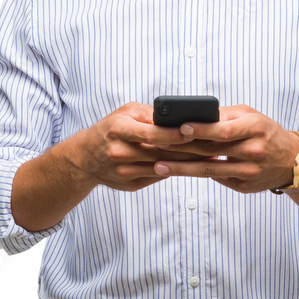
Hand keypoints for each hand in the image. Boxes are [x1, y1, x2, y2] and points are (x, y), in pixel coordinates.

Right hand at [70, 102, 216, 191]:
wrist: (84, 158)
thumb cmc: (110, 129)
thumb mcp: (125, 113)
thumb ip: (150, 115)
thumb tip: (179, 117)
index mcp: (119, 130)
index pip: (153, 133)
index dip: (175, 134)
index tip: (196, 131)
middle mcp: (121, 152)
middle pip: (162, 153)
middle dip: (189, 149)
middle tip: (214, 144)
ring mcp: (125, 171)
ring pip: (163, 167)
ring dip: (188, 162)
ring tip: (210, 155)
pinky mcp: (130, 185)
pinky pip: (158, 177)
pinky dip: (176, 170)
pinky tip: (193, 166)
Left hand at [152, 104, 298, 193]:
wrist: (291, 161)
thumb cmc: (266, 132)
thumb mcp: (251, 116)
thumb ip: (225, 116)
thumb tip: (194, 116)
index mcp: (254, 129)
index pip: (223, 131)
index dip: (201, 130)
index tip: (179, 128)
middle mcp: (252, 151)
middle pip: (211, 151)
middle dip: (182, 149)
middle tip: (156, 146)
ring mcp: (248, 172)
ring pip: (209, 170)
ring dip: (181, 168)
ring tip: (158, 166)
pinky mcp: (243, 186)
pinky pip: (216, 178)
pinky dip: (196, 174)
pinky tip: (177, 171)